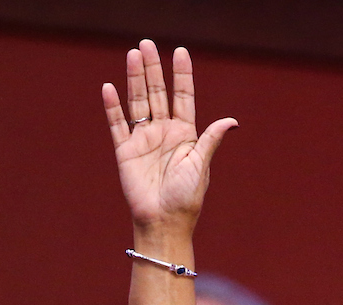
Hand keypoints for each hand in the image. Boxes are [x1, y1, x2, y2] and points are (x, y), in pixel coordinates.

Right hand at [102, 41, 236, 229]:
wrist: (164, 223)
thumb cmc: (186, 198)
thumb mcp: (201, 165)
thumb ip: (211, 139)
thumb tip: (232, 120)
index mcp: (185, 135)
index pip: (183, 97)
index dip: (182, 75)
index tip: (180, 52)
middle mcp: (164, 133)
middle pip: (158, 93)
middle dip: (153, 69)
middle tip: (147, 44)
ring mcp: (144, 141)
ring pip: (137, 102)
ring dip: (134, 79)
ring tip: (133, 55)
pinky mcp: (126, 152)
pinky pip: (118, 125)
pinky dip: (112, 107)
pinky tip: (110, 88)